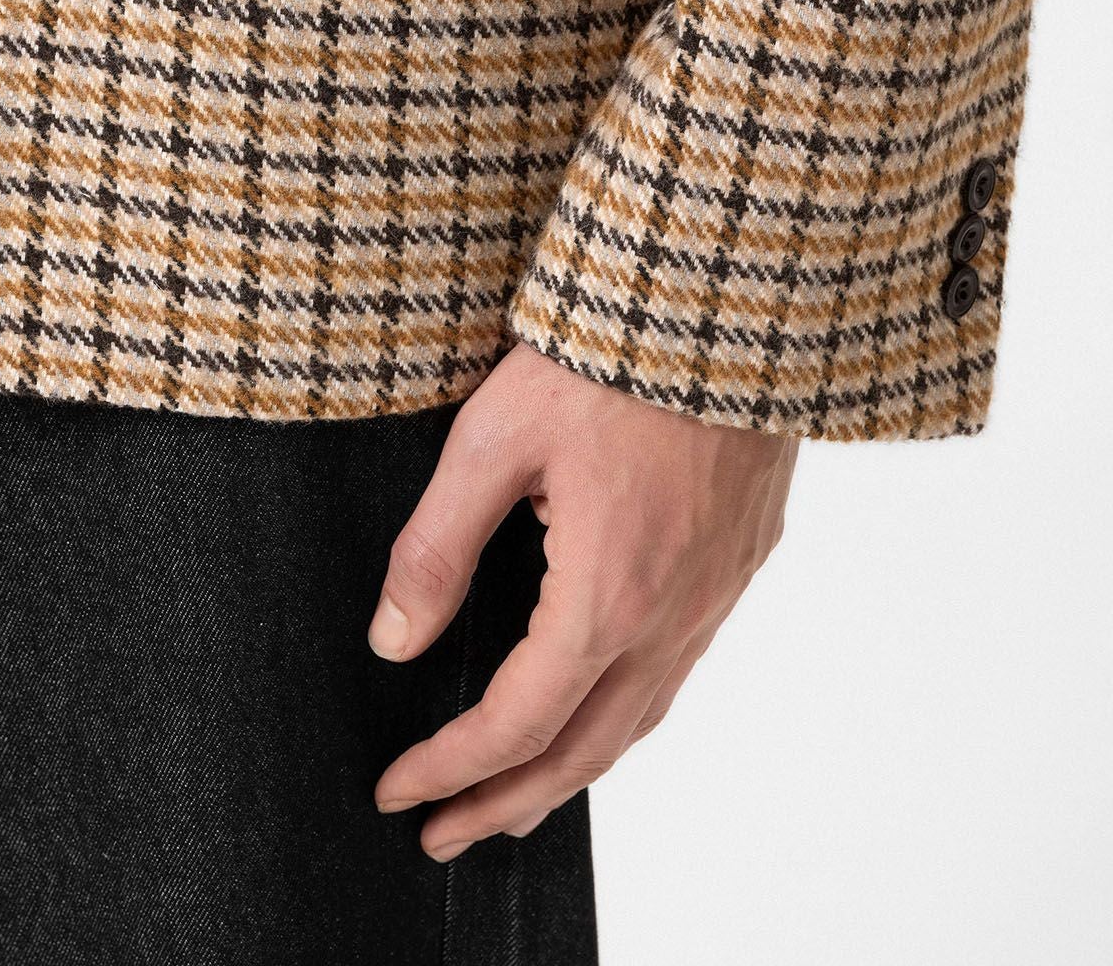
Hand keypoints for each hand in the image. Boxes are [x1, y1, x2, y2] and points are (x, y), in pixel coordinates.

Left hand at [371, 340, 795, 857]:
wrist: (731, 296)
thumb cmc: (608, 354)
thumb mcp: (494, 435)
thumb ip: (438, 547)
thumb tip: (393, 642)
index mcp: (607, 593)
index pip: (518, 722)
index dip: (450, 767)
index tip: (397, 790)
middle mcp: (672, 613)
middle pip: (585, 751)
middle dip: (506, 803)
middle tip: (443, 834)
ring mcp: (715, 592)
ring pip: (640, 719)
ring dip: (569, 772)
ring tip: (511, 799)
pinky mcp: (738, 559)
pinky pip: (676, 671)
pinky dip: (623, 718)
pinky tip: (595, 705)